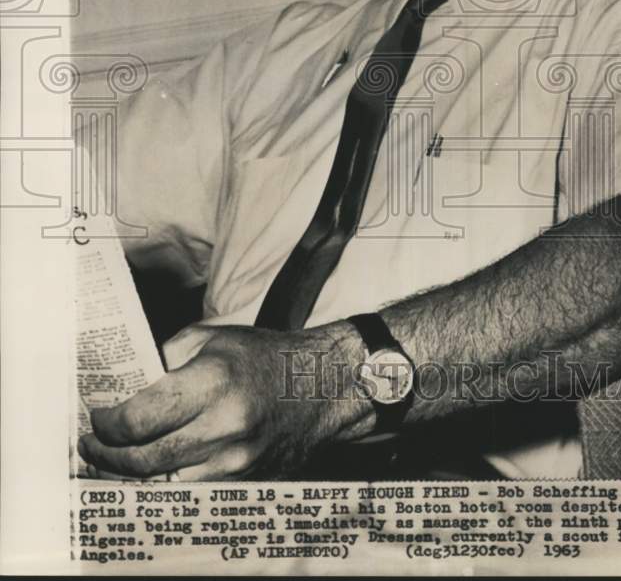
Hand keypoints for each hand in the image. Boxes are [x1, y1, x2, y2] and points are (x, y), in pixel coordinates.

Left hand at [78, 322, 366, 480]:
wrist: (323, 386)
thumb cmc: (267, 356)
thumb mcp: (215, 337)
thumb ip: (167, 356)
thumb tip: (127, 382)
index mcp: (213, 380)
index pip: (138, 418)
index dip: (105, 425)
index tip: (95, 418)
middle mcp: (224, 425)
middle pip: (143, 459)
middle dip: (106, 456)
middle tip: (90, 446)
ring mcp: (236, 460)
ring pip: (162, 482)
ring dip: (128, 475)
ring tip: (111, 461)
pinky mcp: (244, 480)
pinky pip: (188, 490)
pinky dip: (162, 483)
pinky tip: (147, 471)